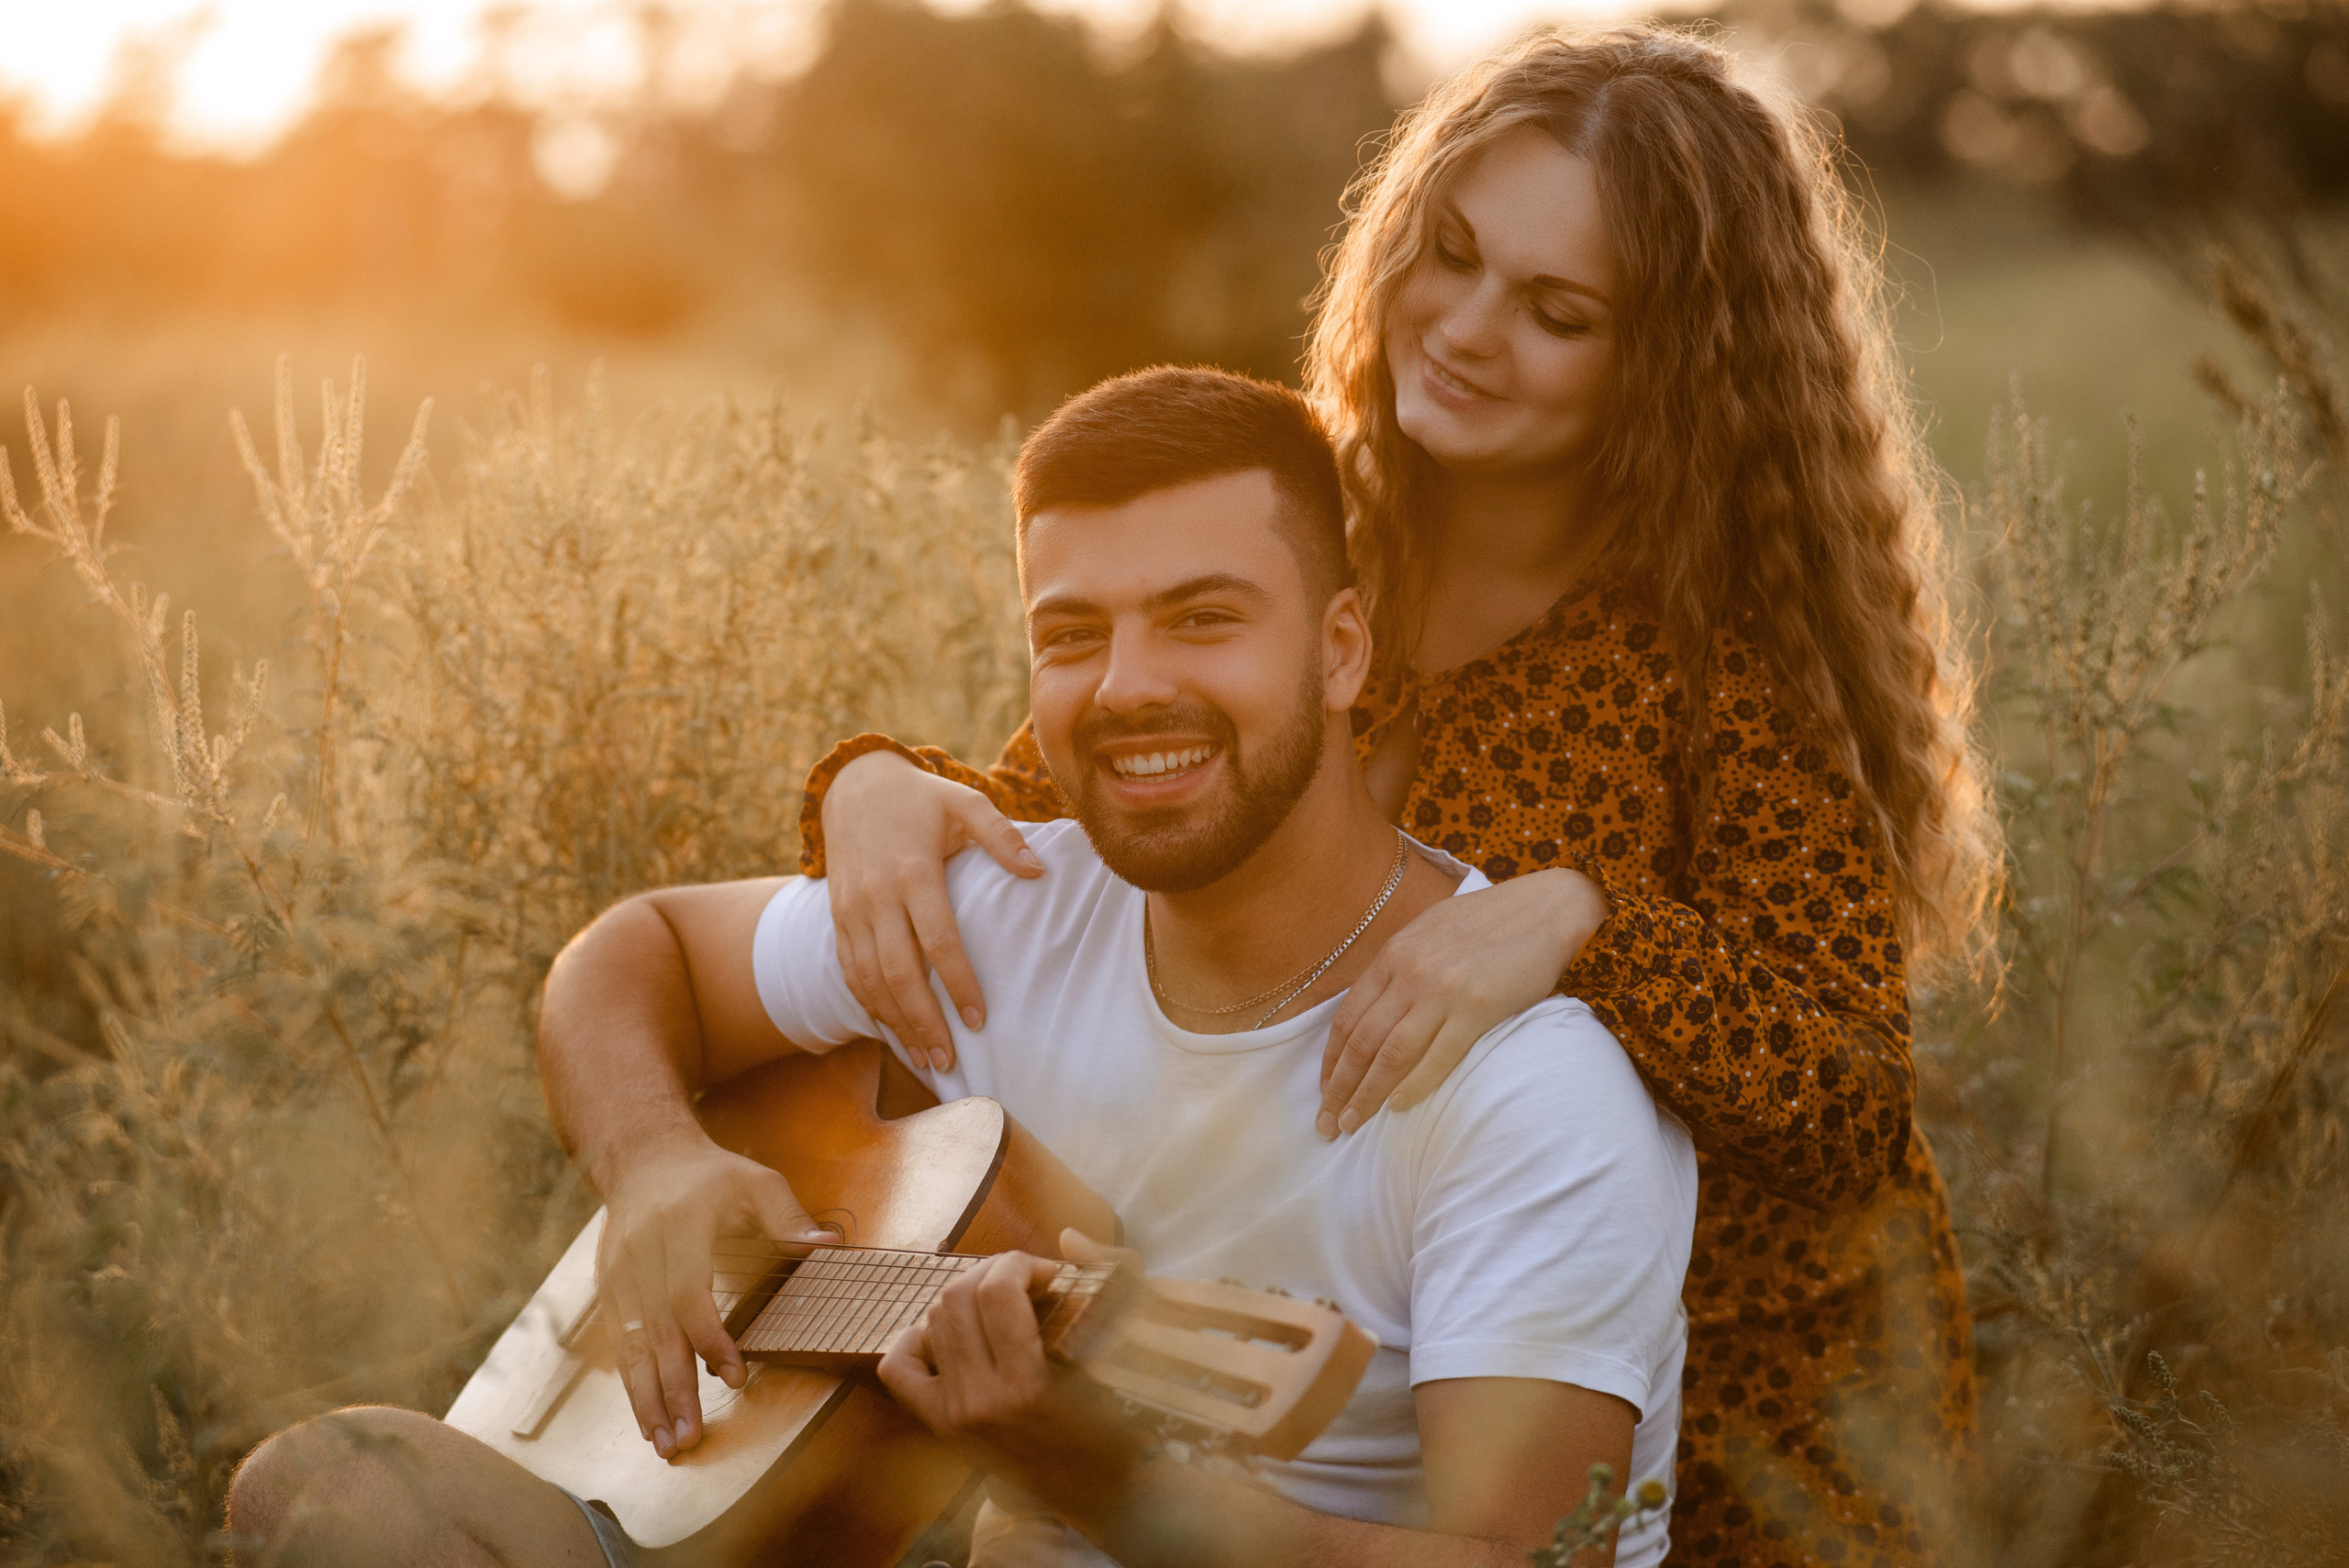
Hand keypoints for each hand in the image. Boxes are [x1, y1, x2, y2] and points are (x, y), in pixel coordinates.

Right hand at [595, 1136, 835, 1458]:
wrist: (644, 1157)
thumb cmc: (710, 1174)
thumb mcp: (755, 1180)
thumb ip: (787, 1216)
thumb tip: (827, 1245)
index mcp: (677, 1225)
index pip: (687, 1294)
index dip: (709, 1339)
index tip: (734, 1378)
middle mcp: (640, 1252)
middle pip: (654, 1330)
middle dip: (670, 1388)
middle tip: (687, 1439)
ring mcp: (617, 1272)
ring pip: (629, 1344)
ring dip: (645, 1398)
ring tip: (663, 1445)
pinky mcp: (607, 1288)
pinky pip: (618, 1343)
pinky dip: (631, 1383)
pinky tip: (644, 1419)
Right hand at [821, 750, 1043, 1069]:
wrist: (852, 785)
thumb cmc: (920, 798)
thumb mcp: (964, 802)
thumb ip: (1001, 835)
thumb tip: (1038, 871)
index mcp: (912, 871)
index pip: (938, 939)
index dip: (958, 983)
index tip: (979, 1018)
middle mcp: (876, 896)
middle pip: (898, 972)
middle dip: (923, 1021)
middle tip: (950, 1060)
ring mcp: (851, 911)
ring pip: (869, 980)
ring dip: (895, 1023)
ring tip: (926, 1058)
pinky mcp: (837, 918)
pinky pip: (849, 971)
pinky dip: (869, 1005)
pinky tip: (893, 1030)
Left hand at [876, 1251, 1139, 1508]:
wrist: (1093, 1492)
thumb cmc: (1116, 1426)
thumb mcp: (1123, 1360)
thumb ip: (1114, 1285)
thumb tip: (1065, 1239)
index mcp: (1026, 1385)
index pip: (999, 1291)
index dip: (1022, 1263)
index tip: (1050, 1274)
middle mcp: (980, 1400)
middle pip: (959, 1297)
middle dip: (994, 1272)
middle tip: (1024, 1281)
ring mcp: (952, 1415)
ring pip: (933, 1320)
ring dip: (964, 1296)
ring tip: (997, 1303)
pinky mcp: (939, 1425)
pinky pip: (897, 1369)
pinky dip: (913, 1340)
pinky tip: (946, 1333)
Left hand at [1317, 868, 1608, 1137]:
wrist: (1545, 908)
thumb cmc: (1488, 921)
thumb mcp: (1428, 932)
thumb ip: (1399, 967)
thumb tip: (1375, 1008)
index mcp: (1394, 954)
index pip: (1347, 1017)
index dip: (1331, 1060)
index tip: (1324, 1090)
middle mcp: (1410, 973)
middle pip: (1361, 1041)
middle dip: (1339, 1087)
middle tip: (1326, 1124)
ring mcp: (1442, 991)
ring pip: (1391, 1054)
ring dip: (1367, 1094)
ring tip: (1350, 1125)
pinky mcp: (1477, 1008)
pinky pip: (1438, 1056)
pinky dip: (1414, 1085)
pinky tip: (1397, 1107)